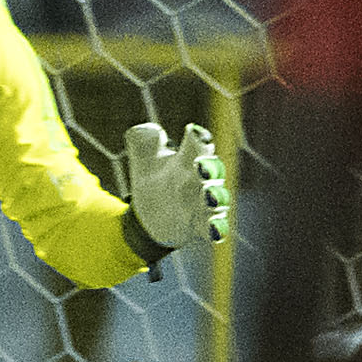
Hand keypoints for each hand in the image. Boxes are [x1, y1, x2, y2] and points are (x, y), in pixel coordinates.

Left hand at [123, 122, 229, 252]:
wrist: (150, 217)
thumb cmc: (153, 179)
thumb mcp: (143, 158)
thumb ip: (142, 139)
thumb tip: (150, 130)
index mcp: (187, 159)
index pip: (196, 144)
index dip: (196, 137)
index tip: (191, 132)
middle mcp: (199, 179)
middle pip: (213, 169)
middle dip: (209, 167)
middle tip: (200, 165)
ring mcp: (203, 204)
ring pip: (218, 198)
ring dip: (217, 196)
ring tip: (209, 195)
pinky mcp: (202, 227)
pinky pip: (215, 227)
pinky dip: (218, 228)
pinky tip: (217, 231)